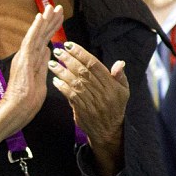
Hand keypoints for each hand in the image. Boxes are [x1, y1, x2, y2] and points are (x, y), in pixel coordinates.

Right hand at [0, 4, 63, 149]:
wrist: (18, 107)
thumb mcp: (41, 79)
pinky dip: (35, 28)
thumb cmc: (28, 99)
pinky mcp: (24, 59)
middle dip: (49, 20)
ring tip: (51, 7)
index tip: (58, 17)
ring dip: (44, 20)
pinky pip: (31, 40)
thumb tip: (49, 50)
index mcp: (32, 60)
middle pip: (40, 34)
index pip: (43, 40)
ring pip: (36, 34)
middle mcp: (27, 55)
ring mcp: (25, 56)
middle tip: (56, 7)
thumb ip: (44, 64)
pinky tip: (40, 17)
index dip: (51, 28)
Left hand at [48, 42, 128, 175]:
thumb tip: (120, 62)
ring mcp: (92, 102)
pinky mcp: (82, 110)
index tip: (69, 45)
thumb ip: (120, 76)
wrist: (108, 131)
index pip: (95, 65)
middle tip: (57, 51)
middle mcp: (103, 93)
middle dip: (68, 60)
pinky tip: (54, 80)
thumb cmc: (115, 107)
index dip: (81, 53)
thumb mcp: (123, 91)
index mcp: (113, 85)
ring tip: (52, 63)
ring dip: (61, 72)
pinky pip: (70, 96)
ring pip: (75, 83)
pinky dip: (62, 87)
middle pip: (83, 72)